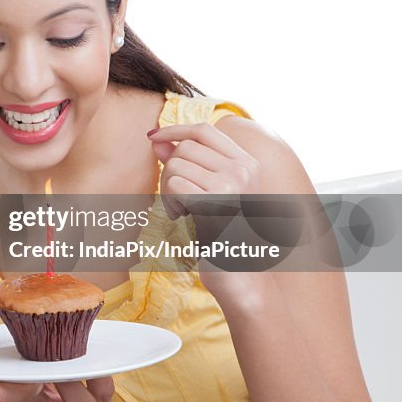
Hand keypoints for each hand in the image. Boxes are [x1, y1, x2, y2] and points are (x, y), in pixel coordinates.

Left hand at [148, 123, 265, 304]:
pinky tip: (182, 218)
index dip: (175, 130)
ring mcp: (232, 184)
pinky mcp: (215, 201)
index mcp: (248, 163)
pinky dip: (169, 203)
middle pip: (185, 148)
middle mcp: (244, 169)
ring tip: (181, 210)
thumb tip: (157, 140)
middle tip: (175, 197)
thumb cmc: (221, 231)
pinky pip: (174, 185)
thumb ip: (186, 163)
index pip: (205, 130)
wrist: (239, 272)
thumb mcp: (208, 191)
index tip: (153, 137)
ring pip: (175, 166)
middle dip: (169, 170)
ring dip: (168, 189)